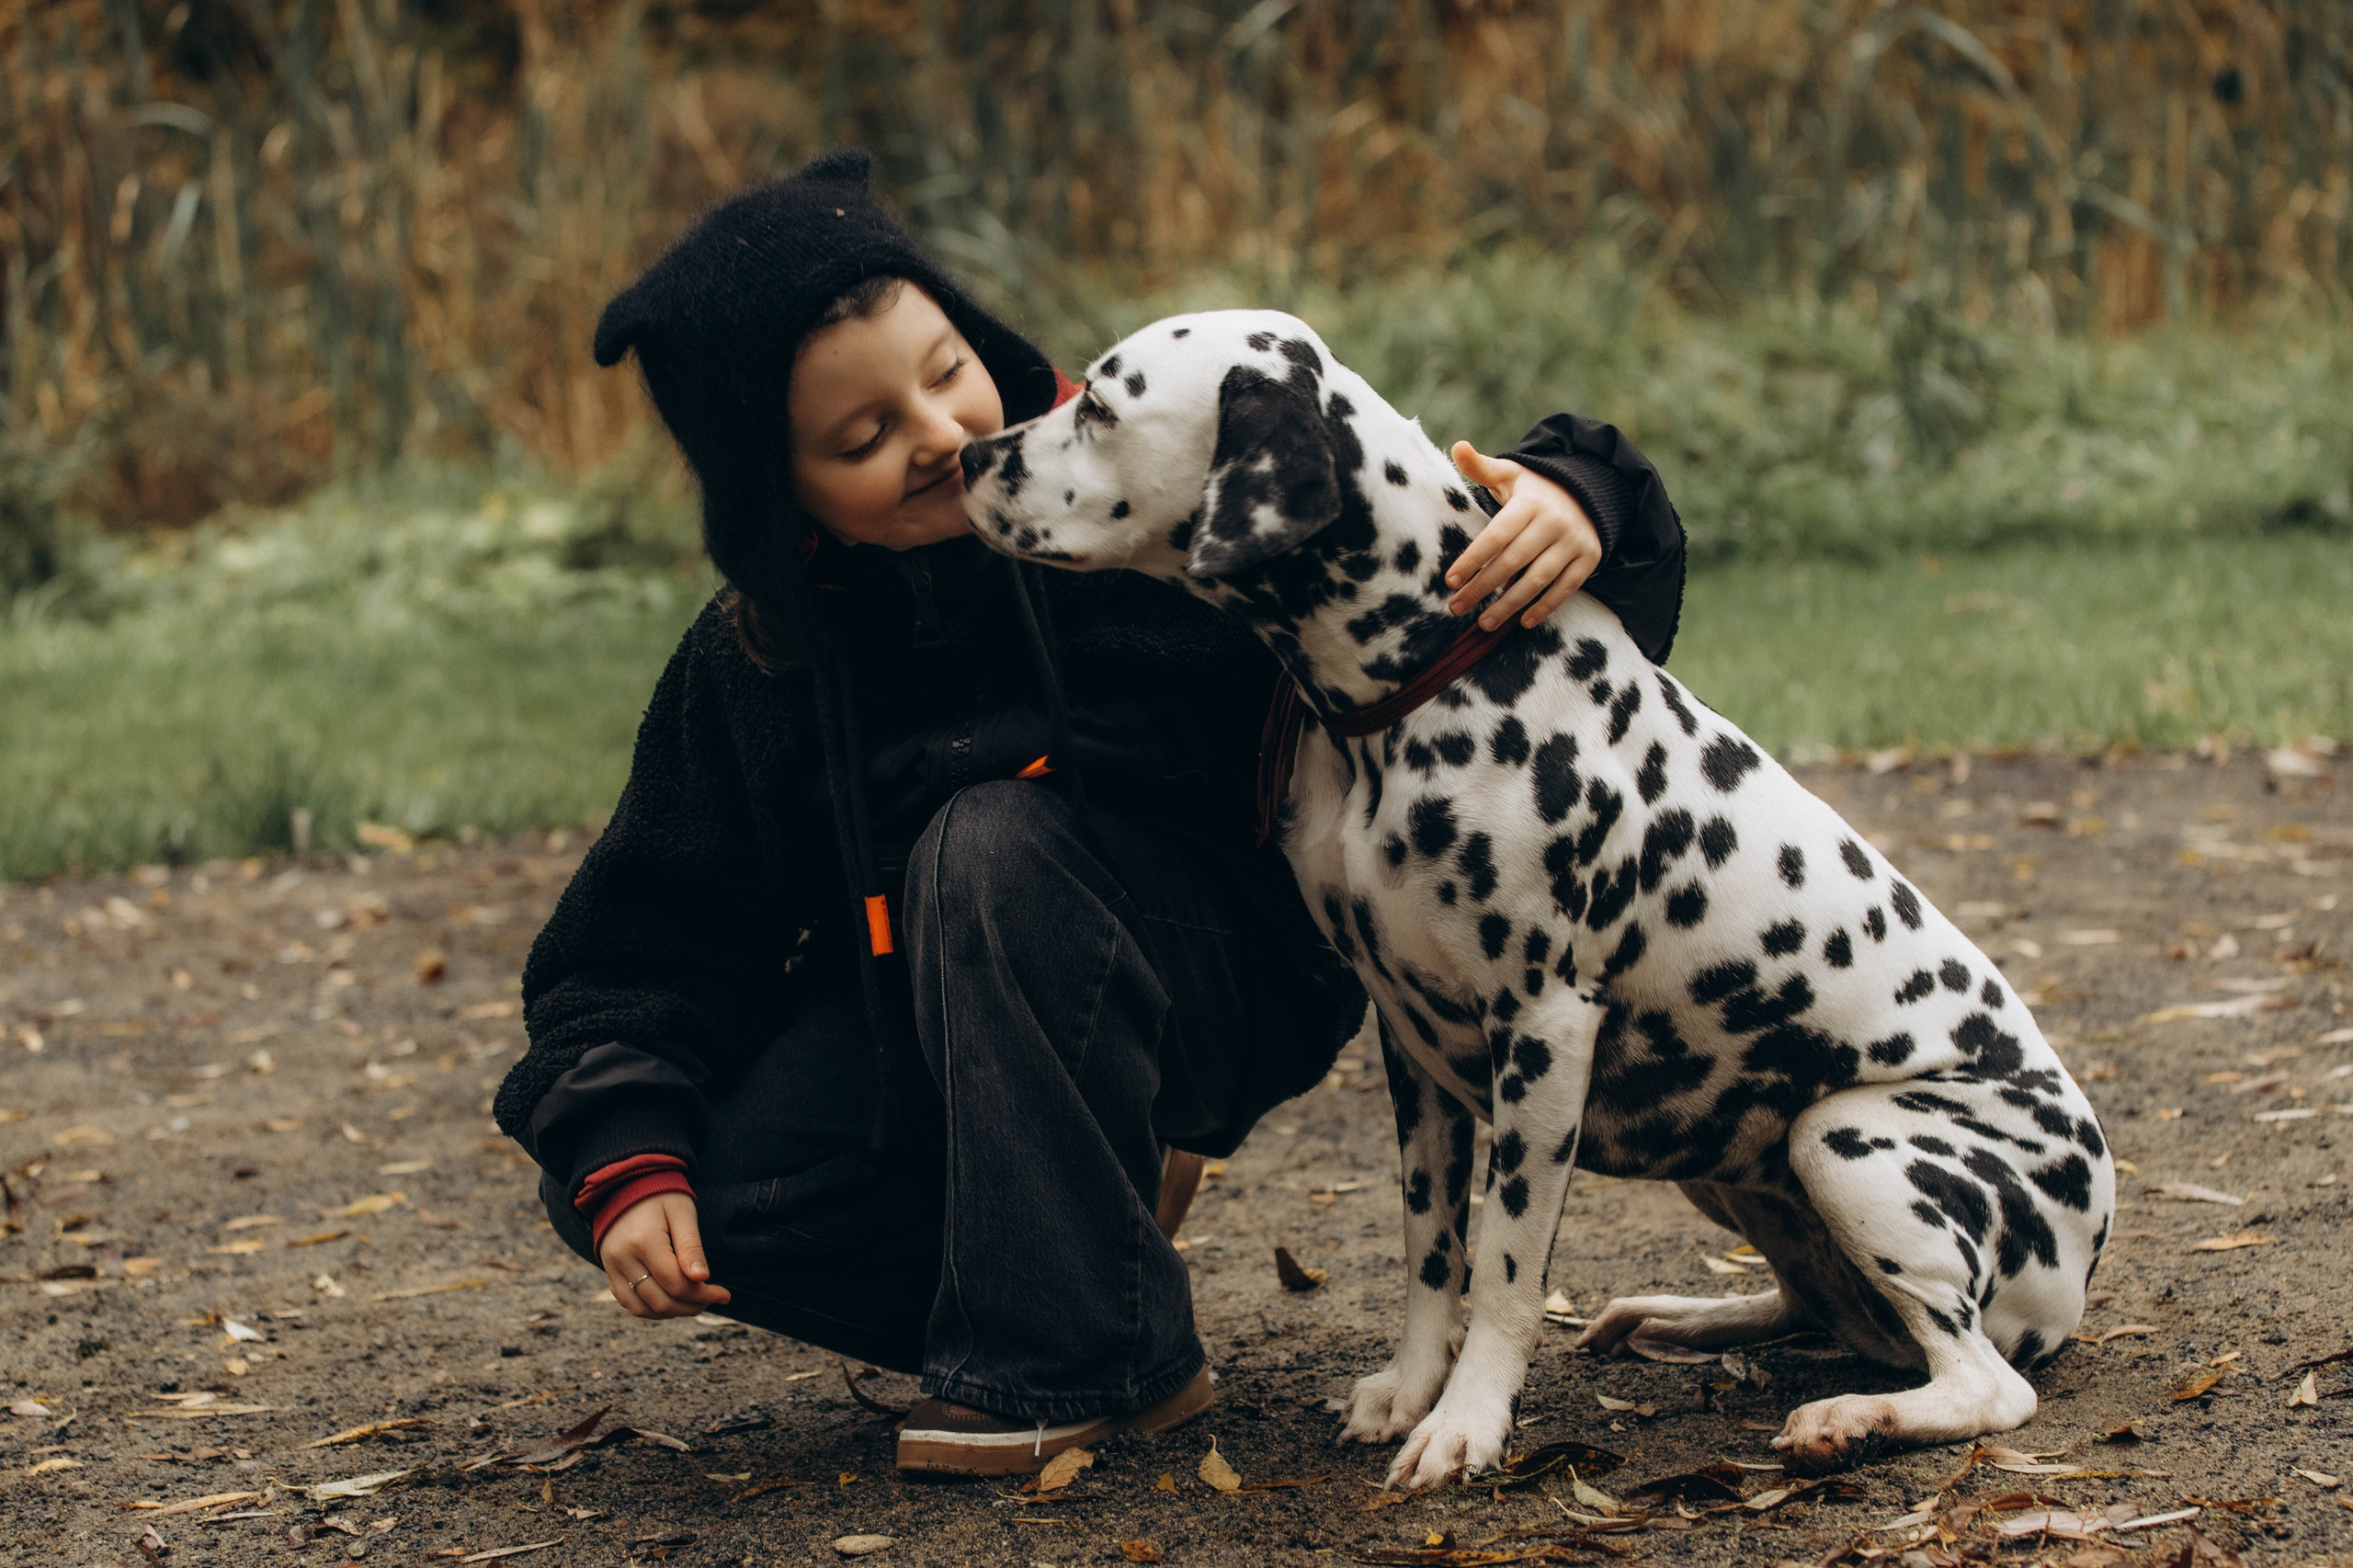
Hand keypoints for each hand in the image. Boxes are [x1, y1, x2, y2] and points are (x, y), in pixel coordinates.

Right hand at [599, 1191, 730, 1319]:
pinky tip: (672, 1302)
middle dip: (691, 1306)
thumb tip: (702, 1278)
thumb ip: (691, 1247)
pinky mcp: (609, 1272)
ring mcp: (612, 1267)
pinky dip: (651, 1309)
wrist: (625, 1185)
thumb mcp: (683, 1213)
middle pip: (660, 1300)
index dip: (703, 1294)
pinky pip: (628, 1302)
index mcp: (643, 1241)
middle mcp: (622, 1258)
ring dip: (672, 1312)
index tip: (724, 1294)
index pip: (676, 1283)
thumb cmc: (660, 1195)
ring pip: (642, 1308)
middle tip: (712, 1300)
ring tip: (694, 1304)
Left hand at [1445, 442, 1603, 630]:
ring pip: (1538, 579)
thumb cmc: (1534, 491)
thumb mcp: (1510, 474)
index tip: (1451, 580)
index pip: (1496, 535)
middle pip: (1512, 561)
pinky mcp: (1588, 558)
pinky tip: (1523, 622)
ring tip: (1484, 622)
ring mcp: (1573, 542)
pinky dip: (1545, 606)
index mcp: (1529, 503)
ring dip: (1510, 604)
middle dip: (1482, 587)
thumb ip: (1482, 467)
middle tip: (1456, 607)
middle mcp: (1553, 522)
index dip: (1473, 559)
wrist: (1587, 493)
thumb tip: (1458, 447)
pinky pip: (1566, 588)